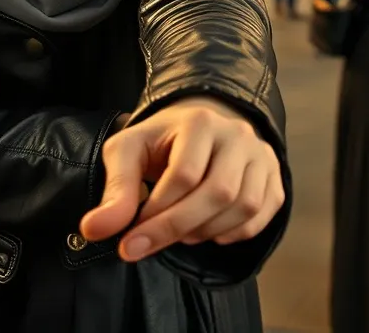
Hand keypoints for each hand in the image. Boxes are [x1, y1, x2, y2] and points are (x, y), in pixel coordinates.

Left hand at [79, 96, 284, 262]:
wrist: (200, 127)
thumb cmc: (160, 142)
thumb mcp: (128, 152)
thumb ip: (116, 190)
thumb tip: (94, 229)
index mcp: (200, 121)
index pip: (184, 176)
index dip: (156, 216)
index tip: (129, 241)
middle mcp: (238, 134)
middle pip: (218, 192)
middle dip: (178, 229)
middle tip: (146, 247)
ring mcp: (261, 154)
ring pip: (244, 206)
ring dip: (207, 232)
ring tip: (180, 231)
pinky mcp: (274, 176)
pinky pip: (262, 215)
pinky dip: (235, 233)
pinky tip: (208, 230)